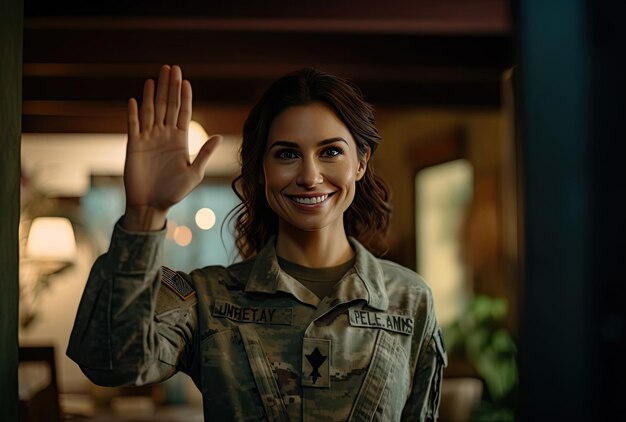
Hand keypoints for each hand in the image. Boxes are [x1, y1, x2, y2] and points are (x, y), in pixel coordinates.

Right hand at [123, 65, 220, 230]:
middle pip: (167, 106)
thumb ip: (204, 154)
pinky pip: (134, 125)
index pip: (183, 113)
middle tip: (171, 68)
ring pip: (151, 111)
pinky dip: (134, 113)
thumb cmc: (174, 192)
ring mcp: (149, 139)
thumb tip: (219, 137)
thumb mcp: (194, 174)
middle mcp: (164, 135)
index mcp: (180, 140)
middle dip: (169, 87)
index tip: (186, 81)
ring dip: (152, 94)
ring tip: (155, 77)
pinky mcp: (134, 145)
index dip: (184, 97)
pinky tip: (135, 99)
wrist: (151, 205)